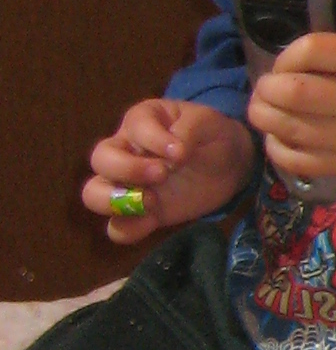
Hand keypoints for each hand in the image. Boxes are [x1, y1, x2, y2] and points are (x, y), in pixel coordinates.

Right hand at [82, 97, 253, 242]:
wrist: (229, 164)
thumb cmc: (212, 135)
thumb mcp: (208, 122)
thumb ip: (189, 131)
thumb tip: (175, 152)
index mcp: (142, 121)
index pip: (134, 126)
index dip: (154, 140)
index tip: (181, 152)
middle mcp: (125, 150)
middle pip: (100, 159)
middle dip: (126, 169)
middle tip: (162, 174)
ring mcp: (128, 184)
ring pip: (93, 193)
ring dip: (114, 201)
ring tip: (152, 202)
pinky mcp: (140, 212)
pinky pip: (116, 226)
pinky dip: (128, 228)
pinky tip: (152, 222)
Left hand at [247, 0, 335, 194]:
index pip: (314, 50)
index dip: (286, 54)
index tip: (282, 61)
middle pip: (298, 94)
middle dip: (267, 89)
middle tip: (263, 87)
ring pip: (294, 130)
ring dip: (265, 118)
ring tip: (261, 109)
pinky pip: (302, 162)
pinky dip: (278, 150)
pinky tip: (276, 137)